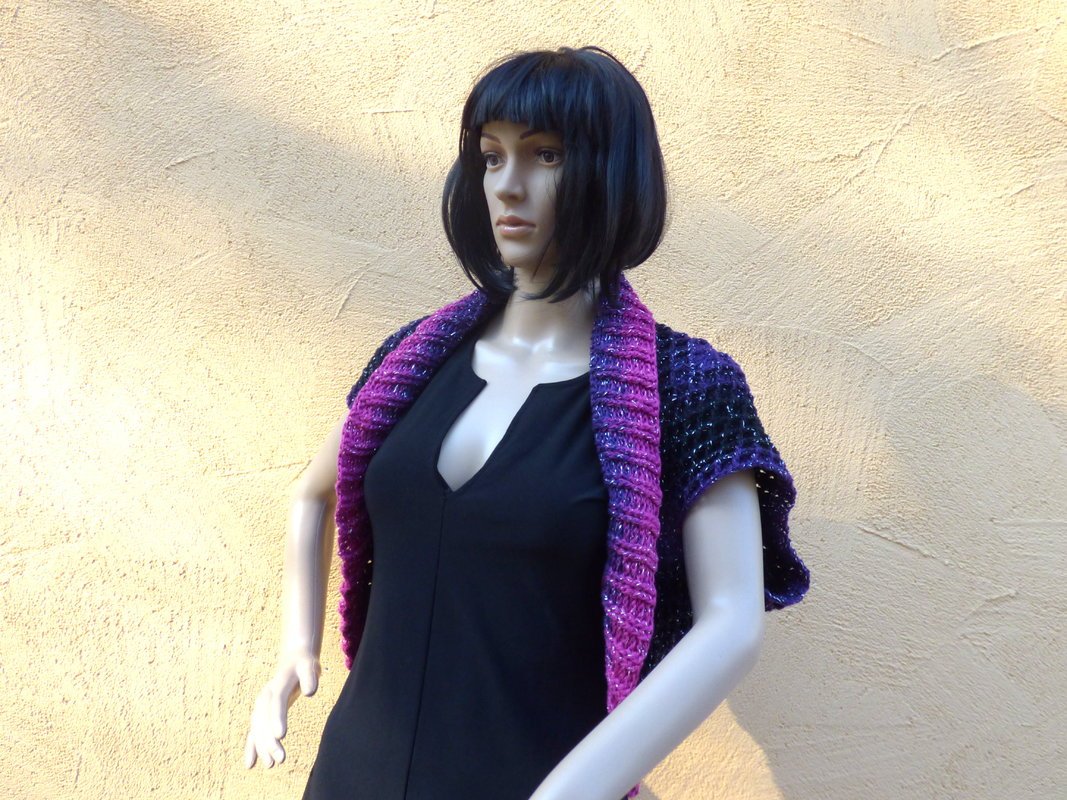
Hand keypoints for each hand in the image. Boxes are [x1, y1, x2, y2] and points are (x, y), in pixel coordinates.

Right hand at [244, 649, 319, 768]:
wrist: (292, 659)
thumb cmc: (304, 664)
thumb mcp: (309, 665)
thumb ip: (310, 677)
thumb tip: (310, 692)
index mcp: (278, 683)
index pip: (277, 701)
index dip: (278, 718)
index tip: (281, 736)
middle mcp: (266, 696)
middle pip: (265, 720)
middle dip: (270, 740)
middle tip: (280, 760)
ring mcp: (261, 705)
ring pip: (258, 729)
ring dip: (262, 747)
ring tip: (270, 766)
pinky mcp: (262, 714)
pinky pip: (254, 732)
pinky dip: (252, 747)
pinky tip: (250, 764)